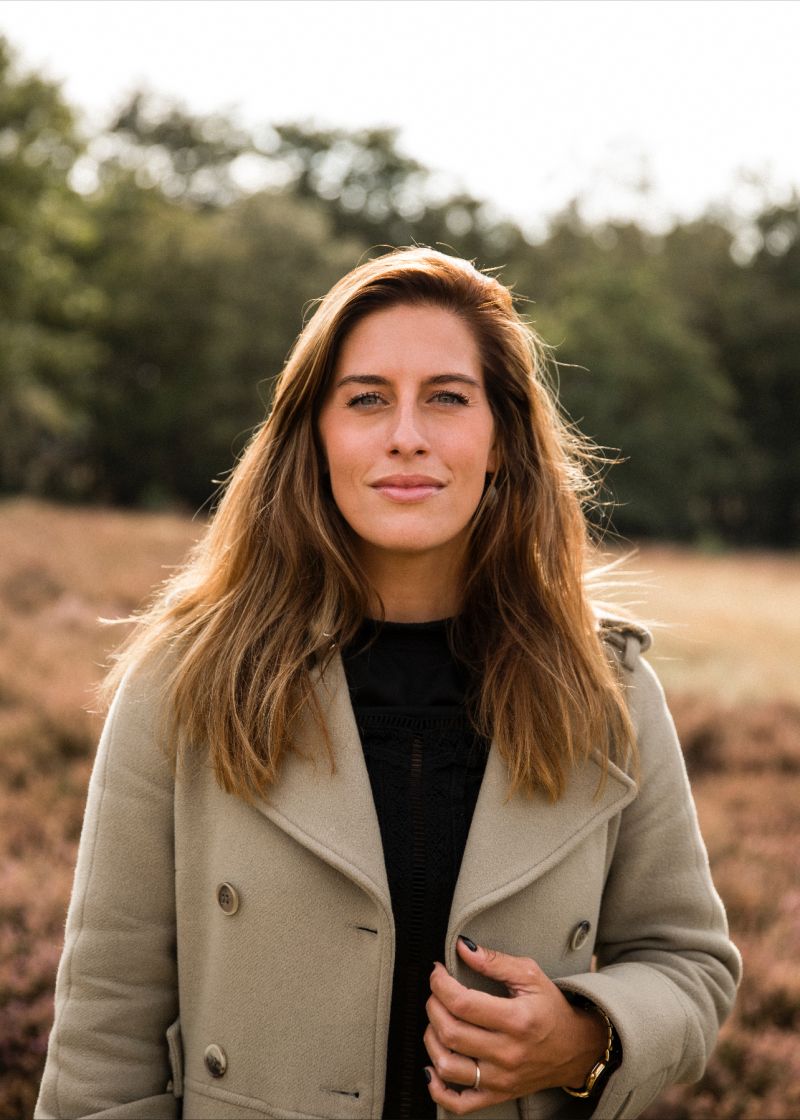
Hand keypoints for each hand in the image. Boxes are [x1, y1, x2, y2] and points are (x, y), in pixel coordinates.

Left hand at [423, 936, 608, 1114]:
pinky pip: (458, 1103)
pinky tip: (433, 1067)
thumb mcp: (531, 975)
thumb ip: (495, 961)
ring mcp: (501, 1078)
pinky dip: (438, 1088)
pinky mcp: (497, 1095)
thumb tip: (463, 947)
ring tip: (437, 1023)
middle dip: (433, 1006)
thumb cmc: (552, 1009)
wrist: (576, 1049)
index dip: (440, 984)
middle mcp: (507, 1053)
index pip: (462, 1003)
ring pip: (447, 1066)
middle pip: (450, 1032)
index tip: (438, 972)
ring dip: (431, 1040)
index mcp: (517, 1020)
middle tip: (436, 993)